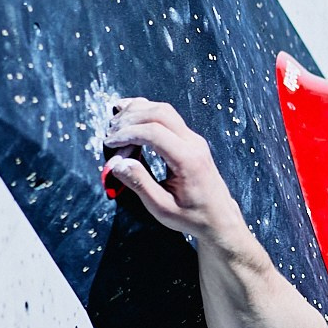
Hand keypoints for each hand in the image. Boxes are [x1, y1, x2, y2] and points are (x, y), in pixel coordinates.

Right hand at [100, 98, 241, 241]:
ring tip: (115, 124)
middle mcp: (194, 143)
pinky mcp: (190, 139)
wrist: (218, 217)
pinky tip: (130, 114)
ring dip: (137, 112)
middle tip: (110, 134)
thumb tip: (117, 163)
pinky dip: (147, 112)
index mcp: (188, 160)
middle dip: (130, 119)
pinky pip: (168, 117)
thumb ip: (140, 184)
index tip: (109, 143)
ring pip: (164, 110)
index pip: (155, 132)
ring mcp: (193, 139)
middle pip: (160, 113)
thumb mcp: (162, 208)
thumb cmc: (192, 216)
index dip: (127, 133)